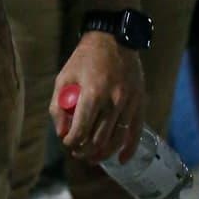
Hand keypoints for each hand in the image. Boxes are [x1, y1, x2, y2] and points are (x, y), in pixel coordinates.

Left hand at [51, 35, 144, 164]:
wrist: (113, 38)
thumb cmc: (85, 58)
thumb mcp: (65, 76)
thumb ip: (58, 104)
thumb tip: (61, 132)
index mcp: (92, 92)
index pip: (81, 129)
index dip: (72, 141)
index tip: (67, 143)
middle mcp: (113, 100)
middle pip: (99, 138)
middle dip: (85, 150)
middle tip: (77, 153)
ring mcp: (129, 103)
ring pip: (116, 139)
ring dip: (103, 153)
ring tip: (92, 158)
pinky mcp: (140, 103)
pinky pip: (135, 132)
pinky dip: (128, 149)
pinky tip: (121, 161)